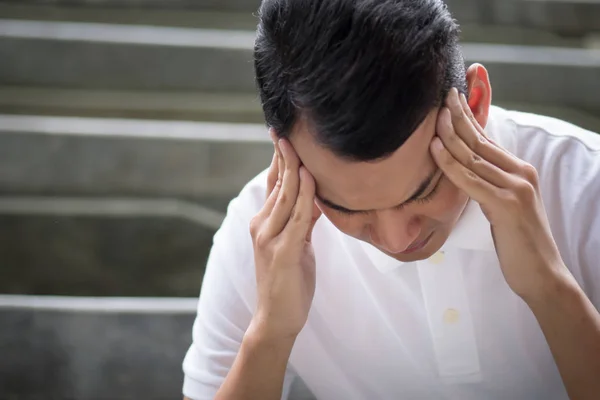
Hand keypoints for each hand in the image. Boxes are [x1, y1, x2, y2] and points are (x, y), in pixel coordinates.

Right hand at [248, 130, 321, 340]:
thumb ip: (303, 219)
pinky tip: (310, 178)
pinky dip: (304, 197)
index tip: (284, 134)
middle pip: (277, 184)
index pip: (273, 184)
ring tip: (299, 145)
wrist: (276, 318)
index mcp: (264, 222)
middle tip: (289, 129)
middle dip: (285, 155)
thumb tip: (317, 196)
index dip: (279, 159)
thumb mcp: (297, 244)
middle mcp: (262, 225)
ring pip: (285, 196)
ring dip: (294, 169)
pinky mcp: (282, 253)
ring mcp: (269, 239)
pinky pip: (296, 218)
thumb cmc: (288, 281)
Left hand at [430, 88, 569, 300]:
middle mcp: (520, 173)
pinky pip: (470, 180)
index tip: (452, 97)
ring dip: (450, 134)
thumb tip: (463, 168)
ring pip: (473, 155)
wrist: (541, 273)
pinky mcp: (506, 205)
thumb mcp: (500, 205)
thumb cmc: (517, 241)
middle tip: (442, 95)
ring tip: (434, 116)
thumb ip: (487, 183)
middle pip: (480, 139)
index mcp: (519, 170)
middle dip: (458, 115)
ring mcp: (515, 187)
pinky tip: (435, 149)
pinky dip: (450, 164)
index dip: (468, 115)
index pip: (487, 137)